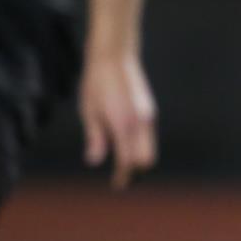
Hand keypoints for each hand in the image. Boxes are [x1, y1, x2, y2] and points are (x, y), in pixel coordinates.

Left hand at [79, 50, 156, 188]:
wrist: (114, 55)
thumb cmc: (96, 83)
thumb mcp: (89, 112)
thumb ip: (95, 138)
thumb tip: (94, 161)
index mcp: (124, 125)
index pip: (128, 162)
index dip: (123, 177)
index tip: (116, 185)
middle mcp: (140, 123)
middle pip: (146, 160)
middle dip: (135, 172)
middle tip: (120, 178)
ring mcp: (147, 116)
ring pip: (150, 149)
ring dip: (139, 160)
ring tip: (122, 165)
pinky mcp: (149, 111)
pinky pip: (148, 137)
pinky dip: (140, 147)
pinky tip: (125, 145)